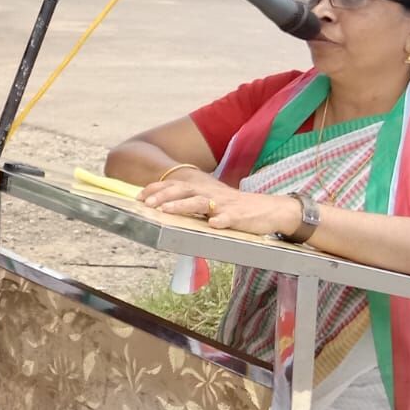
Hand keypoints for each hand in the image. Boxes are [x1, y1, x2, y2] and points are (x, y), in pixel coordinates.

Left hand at [140, 178, 303, 237]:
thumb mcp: (211, 202)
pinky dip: (221, 220)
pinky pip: (229, 218)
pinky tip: (213, 224)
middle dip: (163, 195)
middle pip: (184, 190)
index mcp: (203, 190)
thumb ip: (192, 203)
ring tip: (166, 210)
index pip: (176, 185)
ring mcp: (225, 205)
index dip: (157, 188)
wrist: (270, 210)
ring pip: (201, 203)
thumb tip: (166, 206)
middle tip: (146, 203)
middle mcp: (211, 194)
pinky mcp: (240, 217)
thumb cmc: (235, 208)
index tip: (139, 195)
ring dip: (182, 205)